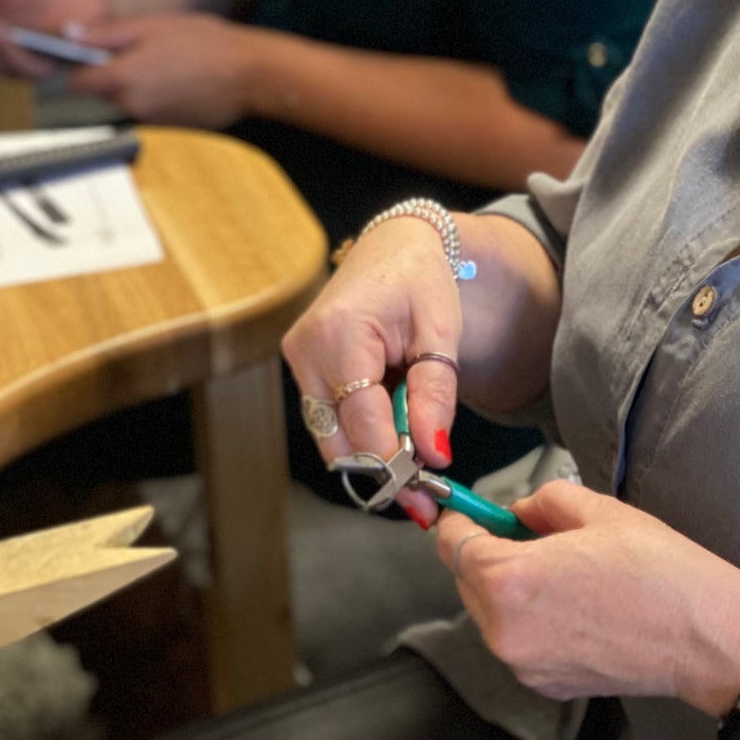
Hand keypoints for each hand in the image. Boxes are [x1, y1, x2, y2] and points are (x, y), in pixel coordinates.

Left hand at [65, 12, 260, 127]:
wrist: (250, 73)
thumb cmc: (207, 44)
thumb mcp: (152, 25)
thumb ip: (107, 33)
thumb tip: (72, 34)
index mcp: (122, 78)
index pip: (76, 84)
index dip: (81, 68)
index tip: (94, 56)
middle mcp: (132, 106)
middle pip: (104, 93)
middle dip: (116, 74)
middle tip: (147, 51)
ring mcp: (152, 121)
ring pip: (130, 102)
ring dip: (140, 86)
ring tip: (171, 64)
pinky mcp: (172, 130)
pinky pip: (153, 112)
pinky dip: (161, 98)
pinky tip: (184, 81)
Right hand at [280, 220, 460, 511]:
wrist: (395, 245)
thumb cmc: (422, 280)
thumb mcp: (441, 333)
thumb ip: (435, 394)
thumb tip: (434, 455)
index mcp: (341, 333)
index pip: (362, 420)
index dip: (393, 461)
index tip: (426, 493)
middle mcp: (307, 349)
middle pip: (337, 438)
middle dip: (381, 469)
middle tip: (425, 494)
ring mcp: (299, 359)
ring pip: (330, 436)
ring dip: (372, 452)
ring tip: (417, 458)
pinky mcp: (302, 368)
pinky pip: (329, 418)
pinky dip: (362, 430)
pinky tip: (396, 425)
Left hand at [435, 482, 739, 713]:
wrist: (704, 637)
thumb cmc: (658, 569)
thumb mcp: (597, 510)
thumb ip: (542, 502)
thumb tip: (519, 511)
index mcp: (510, 582)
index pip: (454, 546)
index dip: (458, 521)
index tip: (465, 509)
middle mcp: (505, 632)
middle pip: (466, 581)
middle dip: (484, 553)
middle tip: (523, 531)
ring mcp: (524, 665)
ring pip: (490, 614)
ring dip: (507, 588)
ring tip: (557, 568)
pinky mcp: (546, 685)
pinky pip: (518, 641)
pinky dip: (528, 619)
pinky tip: (571, 602)